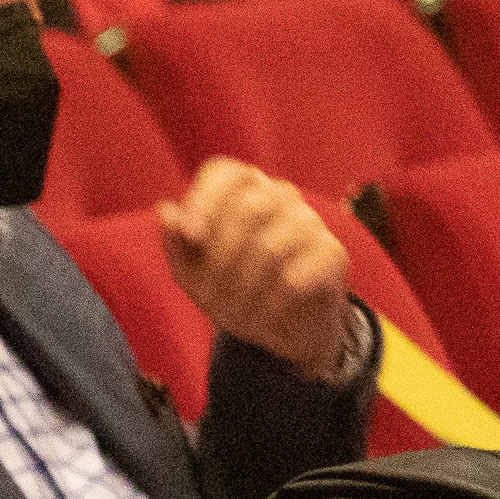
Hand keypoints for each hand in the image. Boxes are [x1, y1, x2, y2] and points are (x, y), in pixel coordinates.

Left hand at [159, 158, 358, 377]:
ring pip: (272, 245)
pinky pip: (300, 273)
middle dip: (220, 259)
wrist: (280, 326)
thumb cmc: (228, 287)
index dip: (204, 200)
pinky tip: (266, 314)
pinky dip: (275, 300)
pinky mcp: (332, 252)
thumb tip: (166, 211)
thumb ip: (175, 241)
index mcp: (239, 189)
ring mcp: (309, 220)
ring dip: (244, 288)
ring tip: (232, 316)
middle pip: (248, 208)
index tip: (192, 236)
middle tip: (207, 298)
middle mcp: (277, 194)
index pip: (223, 172)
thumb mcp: (190, 270)